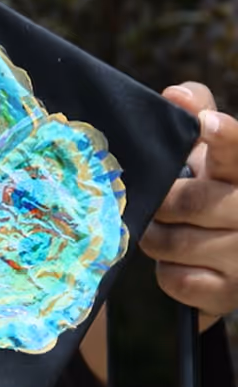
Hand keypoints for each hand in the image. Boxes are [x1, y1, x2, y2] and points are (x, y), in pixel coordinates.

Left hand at [141, 82, 237, 329]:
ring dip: (156, 238)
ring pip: (173, 241)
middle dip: (161, 204)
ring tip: (166, 233)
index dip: (222, 136)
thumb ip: (197, 113)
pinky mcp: (230, 293)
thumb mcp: (207, 152)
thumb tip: (177, 93)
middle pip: (189, 201)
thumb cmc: (210, 189)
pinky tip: (181, 264)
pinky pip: (175, 279)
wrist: (223, 261)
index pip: (236, 149)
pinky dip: (166, 272)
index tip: (205, 126)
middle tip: (158, 205)